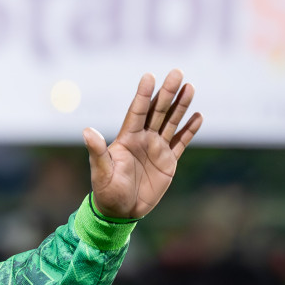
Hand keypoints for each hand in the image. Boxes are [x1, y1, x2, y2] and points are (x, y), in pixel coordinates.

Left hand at [83, 70, 202, 219]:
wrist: (120, 211)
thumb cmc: (106, 191)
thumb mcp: (101, 171)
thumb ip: (97, 151)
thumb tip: (86, 131)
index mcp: (126, 138)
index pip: (136, 111)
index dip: (143, 94)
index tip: (149, 76)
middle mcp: (143, 139)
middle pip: (157, 111)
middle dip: (167, 93)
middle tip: (177, 72)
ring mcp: (157, 149)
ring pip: (171, 122)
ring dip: (181, 106)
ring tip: (190, 87)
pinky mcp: (168, 162)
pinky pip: (181, 142)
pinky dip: (189, 130)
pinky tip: (197, 116)